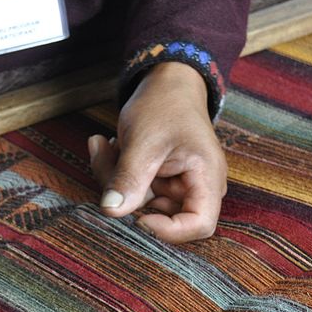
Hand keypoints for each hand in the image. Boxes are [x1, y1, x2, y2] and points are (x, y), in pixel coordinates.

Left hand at [91, 61, 227, 242]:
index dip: (169, 230)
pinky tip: (108, 144)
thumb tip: (110, 211)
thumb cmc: (165, 104)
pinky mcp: (157, 181)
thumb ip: (129, 177)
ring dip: (114, 178)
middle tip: (107, 158)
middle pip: (161, 215)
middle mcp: (196, 186)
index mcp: (206, 177)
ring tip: (105, 144)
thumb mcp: (144, 140)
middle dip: (127, 192)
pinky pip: (132, 190)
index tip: (139, 218)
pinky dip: (115, 171)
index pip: (200, 225)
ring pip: (139, 203)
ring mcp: (175, 186)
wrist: (166, 81)